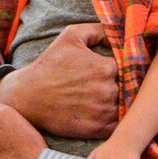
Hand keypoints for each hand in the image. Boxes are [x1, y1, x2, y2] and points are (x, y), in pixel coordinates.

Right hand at [0, 23, 118, 137]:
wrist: (28, 96)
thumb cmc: (50, 64)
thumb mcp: (71, 36)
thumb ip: (98, 29)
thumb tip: (118, 32)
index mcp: (106, 67)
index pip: (129, 67)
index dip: (125, 69)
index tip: (118, 71)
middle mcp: (108, 90)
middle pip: (129, 87)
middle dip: (125, 85)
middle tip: (115, 85)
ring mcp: (103, 111)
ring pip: (126, 106)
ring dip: (123, 103)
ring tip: (110, 99)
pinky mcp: (97, 129)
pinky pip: (119, 125)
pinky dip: (119, 121)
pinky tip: (109, 114)